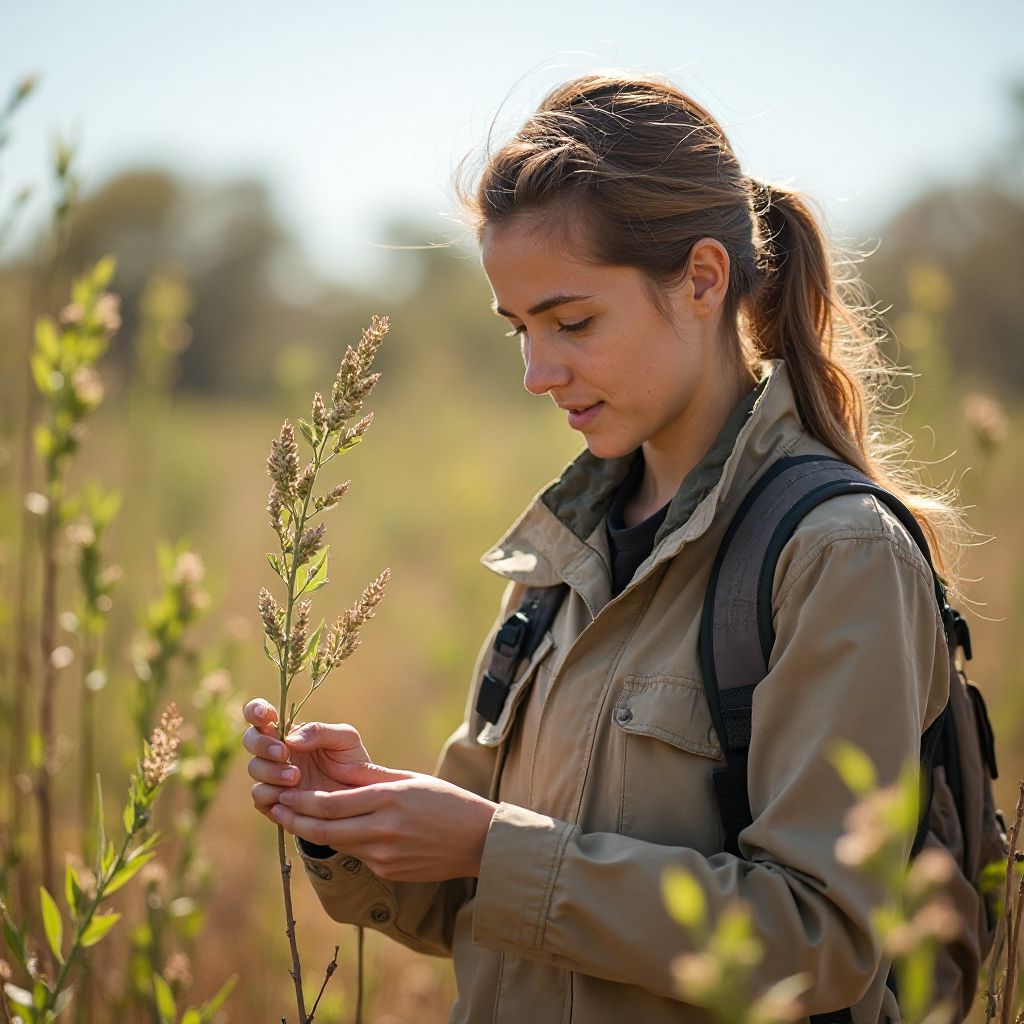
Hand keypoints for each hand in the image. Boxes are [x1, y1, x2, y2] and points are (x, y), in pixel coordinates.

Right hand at [242, 697, 370, 821]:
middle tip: (284, 753)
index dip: (256, 710)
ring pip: (254, 768)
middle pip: (251, 739)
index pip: (260, 715)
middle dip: (262, 744)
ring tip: (296, 777)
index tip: (267, 716)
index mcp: (289, 731)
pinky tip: (290, 795)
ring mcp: (273, 776)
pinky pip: (259, 795)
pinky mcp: (274, 801)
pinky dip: (271, 793)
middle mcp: (276, 752)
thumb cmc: (352, 761)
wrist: (361, 796)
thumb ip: (319, 731)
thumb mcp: (345, 738)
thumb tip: (290, 738)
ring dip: (271, 771)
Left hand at [268, 760, 498, 881]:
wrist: (479, 841)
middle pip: (325, 829)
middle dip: (296, 820)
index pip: (331, 804)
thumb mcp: (410, 779)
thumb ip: (370, 775)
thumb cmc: (447, 801)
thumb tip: (336, 767)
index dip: (302, 801)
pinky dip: (345, 843)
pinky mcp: (389, 871)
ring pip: (338, 844)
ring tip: (296, 820)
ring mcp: (385, 855)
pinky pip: (359, 855)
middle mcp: (383, 829)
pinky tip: (338, 832)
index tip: (284, 793)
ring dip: (314, 833)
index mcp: (388, 799)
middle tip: (276, 809)